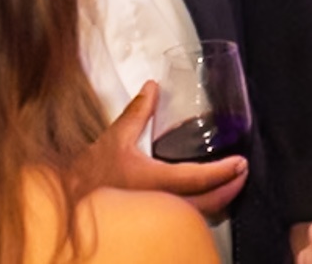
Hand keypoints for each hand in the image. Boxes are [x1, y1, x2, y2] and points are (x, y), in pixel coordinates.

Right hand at [91, 82, 246, 219]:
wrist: (68, 201)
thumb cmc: (89, 174)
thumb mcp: (115, 138)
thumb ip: (137, 112)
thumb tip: (152, 88)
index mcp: (152, 181)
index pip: (197, 178)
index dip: (222, 172)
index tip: (240, 163)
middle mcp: (157, 203)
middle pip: (205, 204)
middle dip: (230, 189)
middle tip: (242, 172)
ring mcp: (154, 217)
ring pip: (196, 216)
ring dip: (218, 201)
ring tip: (231, 184)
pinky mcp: (150, 223)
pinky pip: (183, 220)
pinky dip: (201, 209)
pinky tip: (207, 199)